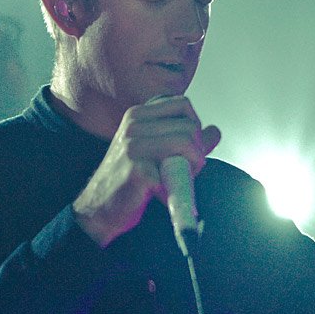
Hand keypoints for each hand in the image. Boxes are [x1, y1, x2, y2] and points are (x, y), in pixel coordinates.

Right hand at [72, 97, 221, 246]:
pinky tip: (164, 192)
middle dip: (197, 150)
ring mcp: (133, 146)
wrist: (99, 210)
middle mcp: (133, 125)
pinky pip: (176, 170)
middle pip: (189, 125)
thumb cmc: (131, 181)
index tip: (189, 146)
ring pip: (186, 142)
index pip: (182, 103)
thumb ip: (187, 141)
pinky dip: (177, 185)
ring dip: (193, 165)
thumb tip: (215, 131)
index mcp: (137, 115)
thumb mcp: (157, 152)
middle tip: (187, 169)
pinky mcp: (137, 170)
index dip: (194, 125)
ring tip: (179, 178)